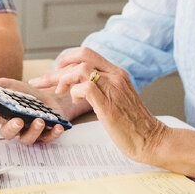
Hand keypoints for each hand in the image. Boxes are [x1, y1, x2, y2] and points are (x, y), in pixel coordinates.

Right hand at [0, 75, 86, 145]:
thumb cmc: (26, 95)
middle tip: (17, 120)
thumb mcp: (8, 85)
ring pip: (27, 139)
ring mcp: (28, 132)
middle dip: (11, 128)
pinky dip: (53, 134)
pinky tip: (57, 126)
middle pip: (6, 132)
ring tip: (40, 120)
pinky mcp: (45, 135)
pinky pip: (48, 138)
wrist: (51, 99)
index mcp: (0, 113)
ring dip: (33, 131)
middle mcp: (12, 125)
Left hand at [41, 47, 166, 162]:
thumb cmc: (133, 124)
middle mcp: (115, 76)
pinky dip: (74, 93)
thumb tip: (79, 87)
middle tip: (43, 81)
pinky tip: (75, 102)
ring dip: (63, 79)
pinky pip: (85, 88)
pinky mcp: (109, 104)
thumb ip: (102, 88)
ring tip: (60, 93)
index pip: (87, 53)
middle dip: (57, 67)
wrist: (152, 140)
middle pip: (81, 56)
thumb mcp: (117, 98)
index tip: (54, 72)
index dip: (67, 60)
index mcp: (117, 73)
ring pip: (81, 70)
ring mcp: (113, 88)